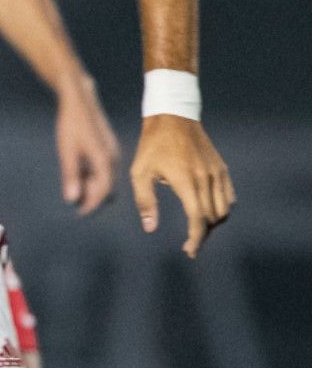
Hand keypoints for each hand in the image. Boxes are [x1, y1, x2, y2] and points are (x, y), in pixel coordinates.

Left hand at [55, 75, 118, 214]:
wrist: (80, 100)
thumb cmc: (72, 124)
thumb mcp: (68, 151)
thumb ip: (71, 175)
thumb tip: (72, 199)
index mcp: (105, 161)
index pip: (102, 192)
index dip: (91, 205)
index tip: (79, 213)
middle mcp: (113, 159)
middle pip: (107, 187)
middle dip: (93, 198)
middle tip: (75, 203)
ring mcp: (112, 152)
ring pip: (106, 178)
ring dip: (93, 186)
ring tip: (75, 189)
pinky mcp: (108, 147)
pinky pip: (105, 169)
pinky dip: (94, 176)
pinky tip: (80, 174)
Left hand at [131, 115, 233, 257]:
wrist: (172, 116)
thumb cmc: (151, 145)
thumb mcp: (139, 172)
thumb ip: (144, 201)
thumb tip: (150, 228)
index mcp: (186, 181)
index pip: (198, 219)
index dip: (195, 239)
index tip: (188, 251)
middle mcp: (206, 179)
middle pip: (212, 219)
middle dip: (202, 235)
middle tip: (190, 244)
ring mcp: (217, 173)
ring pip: (224, 210)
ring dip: (213, 223)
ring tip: (198, 229)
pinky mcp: (222, 169)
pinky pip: (229, 197)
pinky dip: (221, 209)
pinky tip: (207, 211)